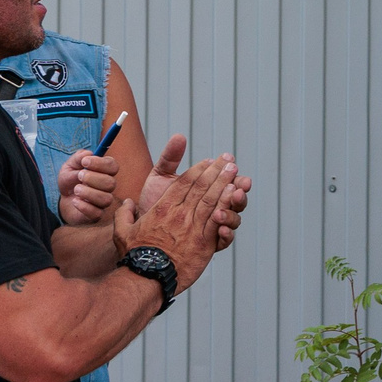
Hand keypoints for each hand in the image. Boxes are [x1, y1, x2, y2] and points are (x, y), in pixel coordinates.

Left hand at [58, 151, 118, 224]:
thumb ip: (77, 158)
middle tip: (79, 176)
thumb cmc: (70, 180)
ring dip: (89, 193)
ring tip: (76, 189)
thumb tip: (88, 154)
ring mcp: (103, 201)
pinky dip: (84, 206)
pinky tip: (75, 201)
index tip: (85, 162)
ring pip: (106, 199)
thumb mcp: (69, 166)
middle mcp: (107, 187)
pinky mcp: (97, 215)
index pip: (113, 166)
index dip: (100, 163)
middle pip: (111, 183)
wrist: (62, 199)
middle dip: (93, 178)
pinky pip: (97, 213)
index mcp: (104, 172)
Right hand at [114, 156, 234, 295]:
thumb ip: (124, 214)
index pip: (184, 183)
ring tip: (235, 171)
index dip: (198, 170)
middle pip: (202, 187)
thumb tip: (127, 203)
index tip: (208, 161)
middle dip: (217, 170)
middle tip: (229, 159)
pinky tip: (235, 194)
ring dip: (225, 182)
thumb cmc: (134, 255)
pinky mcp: (204, 242)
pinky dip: (227, 205)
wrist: (147, 278)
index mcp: (162, 208)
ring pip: (212, 199)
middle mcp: (179, 214)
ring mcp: (193, 227)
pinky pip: (218, 219)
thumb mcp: (122, 231)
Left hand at [139, 135, 250, 250]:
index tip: (232, 163)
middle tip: (239, 185)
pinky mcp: (208, 244)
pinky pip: (224, 240)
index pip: (226, 180)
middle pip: (235, 199)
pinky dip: (226, 234)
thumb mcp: (160, 178)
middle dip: (239, 191)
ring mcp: (212, 226)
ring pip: (233, 219)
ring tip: (224, 208)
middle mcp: (214, 208)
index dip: (231, 173)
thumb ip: (170, 158)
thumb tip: (179, 137)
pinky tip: (221, 229)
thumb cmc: (151, 203)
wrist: (141, 229)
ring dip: (233, 212)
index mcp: (207, 191)